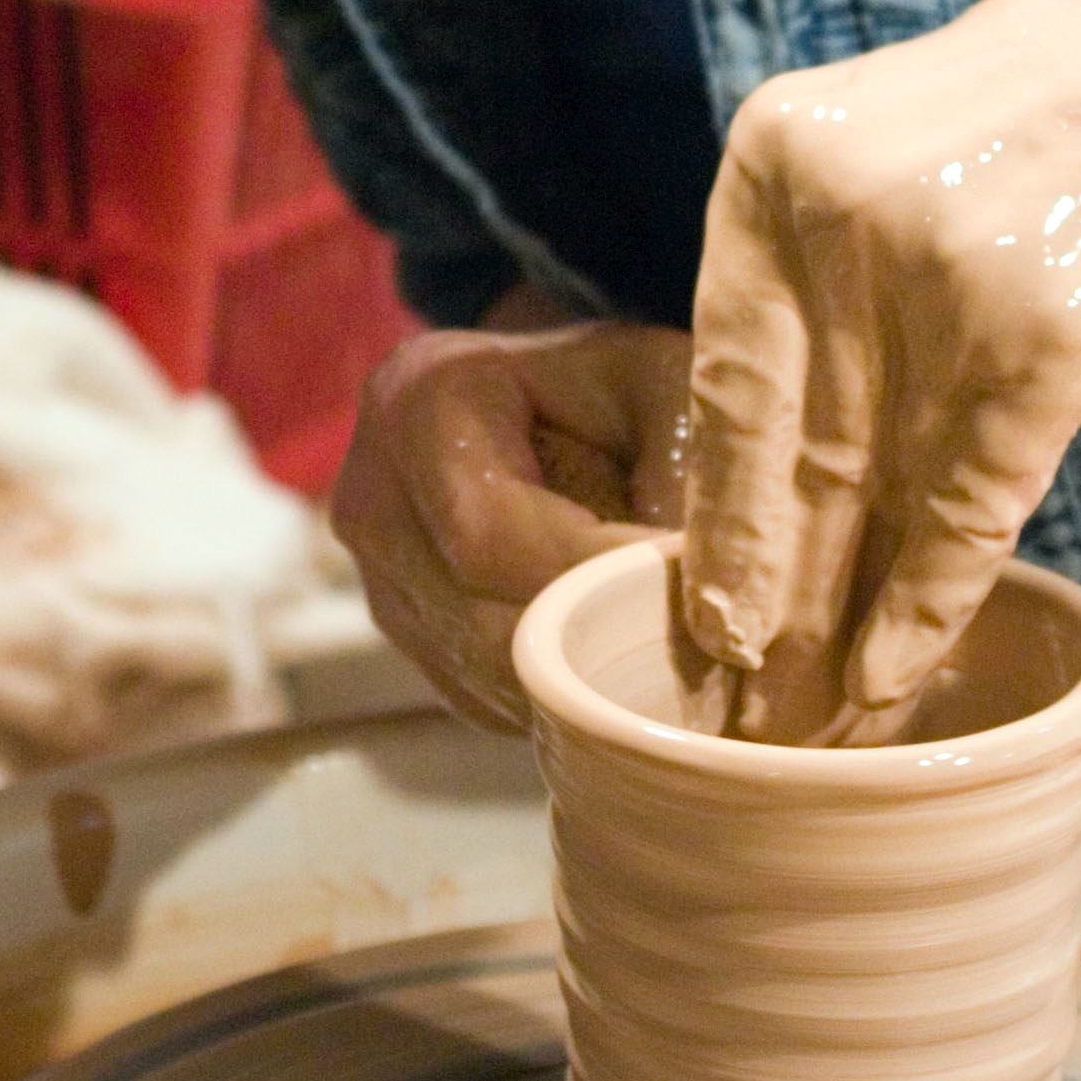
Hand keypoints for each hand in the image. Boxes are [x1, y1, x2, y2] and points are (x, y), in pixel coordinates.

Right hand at [331, 317, 691, 729]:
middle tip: (704, 649)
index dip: (593, 577)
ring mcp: (380, 579)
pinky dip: (561, 698)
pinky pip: (486, 696)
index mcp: (418, 404)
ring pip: (488, 674)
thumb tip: (707, 590)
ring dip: (586, 683)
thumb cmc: (609, 383)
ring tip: (677, 659)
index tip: (694, 595)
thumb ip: (687, 466)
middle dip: (600, 641)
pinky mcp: (409, 636)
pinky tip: (620, 665)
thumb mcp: (663, 383)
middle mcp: (373, 499)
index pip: (490, 532)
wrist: (538, 397)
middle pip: (484, 619)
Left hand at [680, 0, 1080, 734]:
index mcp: (771, 167)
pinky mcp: (1045, 350)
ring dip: (839, 619)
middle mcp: (841, 222)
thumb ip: (799, 288)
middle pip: (786, 449)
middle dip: (761, 586)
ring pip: (874, 494)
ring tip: (807, 711)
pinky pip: (965, 508)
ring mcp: (945, 284)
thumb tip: (745, 475)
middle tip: (732, 693)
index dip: (710, 509)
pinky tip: (890, 669)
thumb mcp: (860, 160)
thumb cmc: (1011, 134)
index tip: (696, 607)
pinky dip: (927, 601)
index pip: (721, 376)